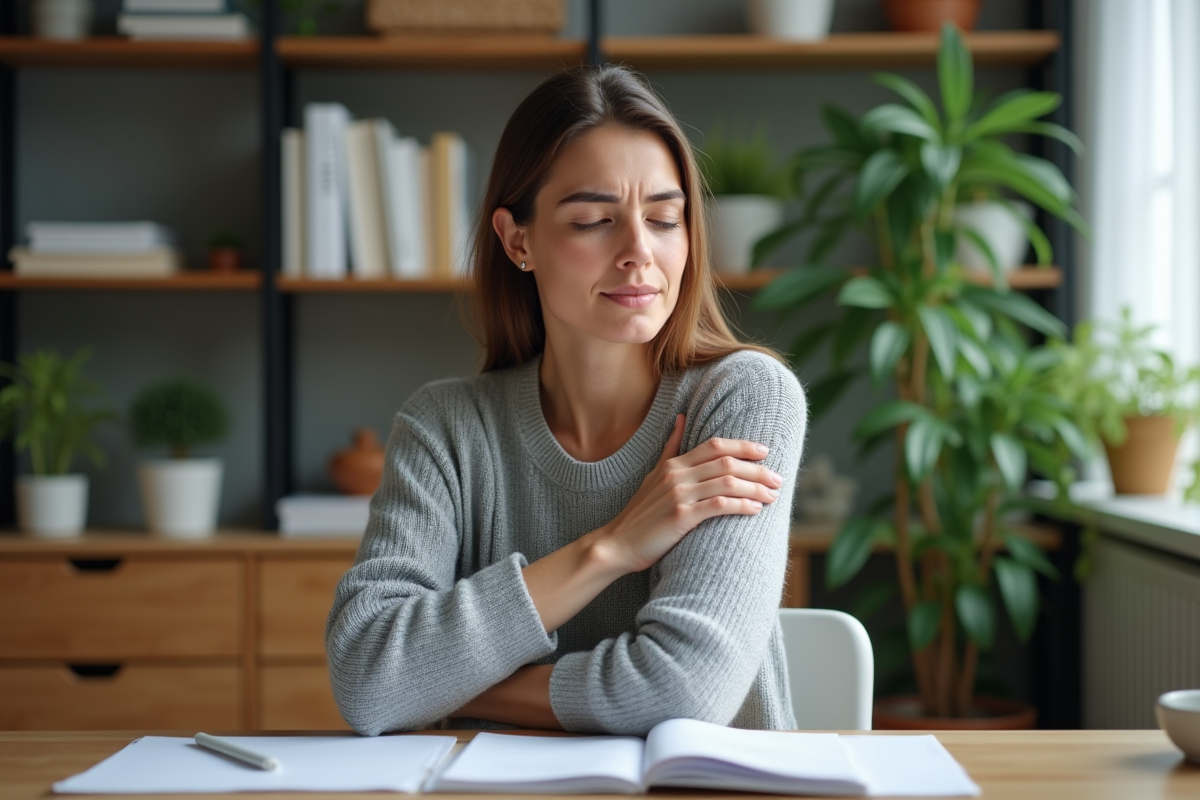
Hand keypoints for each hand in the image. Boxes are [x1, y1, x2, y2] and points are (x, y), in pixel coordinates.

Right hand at [598, 414, 782, 573]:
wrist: (618, 543)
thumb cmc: (640, 513)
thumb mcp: (652, 474)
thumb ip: (670, 448)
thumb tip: (681, 418)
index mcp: (673, 463)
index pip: (715, 446)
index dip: (743, 446)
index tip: (765, 451)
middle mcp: (676, 475)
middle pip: (727, 463)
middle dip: (757, 470)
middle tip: (777, 478)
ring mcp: (678, 495)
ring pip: (727, 483)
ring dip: (755, 488)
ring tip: (772, 496)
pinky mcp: (681, 517)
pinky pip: (719, 505)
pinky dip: (741, 505)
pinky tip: (755, 510)